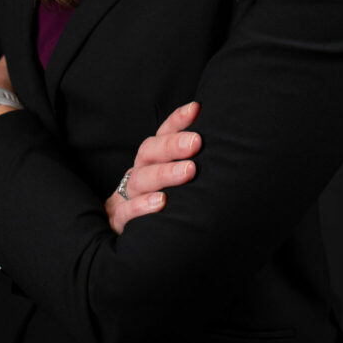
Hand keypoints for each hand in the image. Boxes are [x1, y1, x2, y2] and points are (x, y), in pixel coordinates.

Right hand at [104, 101, 201, 233]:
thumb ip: (190, 163)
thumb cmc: (161, 202)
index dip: (177, 120)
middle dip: (172, 145)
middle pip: (149, 151)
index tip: (196, 108)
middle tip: (196, 142)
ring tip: (188, 171)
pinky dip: (142, 206)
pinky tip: (161, 202)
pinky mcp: (119, 220)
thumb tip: (223, 144)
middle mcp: (138, 172)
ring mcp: (126, 195)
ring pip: (139, 179)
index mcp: (151, 160)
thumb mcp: (174, 181)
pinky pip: (126, 211)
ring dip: (164, 173)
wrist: (124, 234)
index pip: (162, 134)